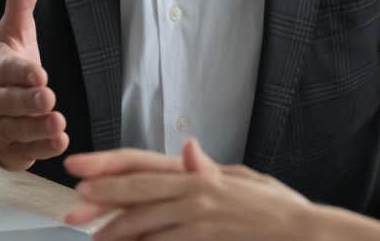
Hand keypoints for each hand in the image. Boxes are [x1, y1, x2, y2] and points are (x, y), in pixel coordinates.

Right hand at [0, 0, 68, 170]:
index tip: (39, 73)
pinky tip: (60, 142)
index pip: (5, 71)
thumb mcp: (12, 38)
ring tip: (59, 122)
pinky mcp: (11, 152)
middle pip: (8, 103)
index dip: (21, 73)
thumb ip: (19, 7)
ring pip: (19, 129)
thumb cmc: (6, 73)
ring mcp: (0, 129)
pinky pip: (27, 151)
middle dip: (27, 102)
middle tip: (48, 98)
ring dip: (39, 128)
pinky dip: (43, 148)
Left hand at [64, 140, 316, 240]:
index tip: (82, 173)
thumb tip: (186, 148)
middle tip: (74, 206)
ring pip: (146, 226)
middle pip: (138, 197)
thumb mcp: (243, 179)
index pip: (145, 171)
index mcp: (201, 177)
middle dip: (102, 201)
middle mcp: (197, 195)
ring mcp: (201, 222)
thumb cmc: (275, 208)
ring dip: (117, 232)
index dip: (111, 171)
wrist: (305, 232)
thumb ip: (209, 169)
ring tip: (94, 238)